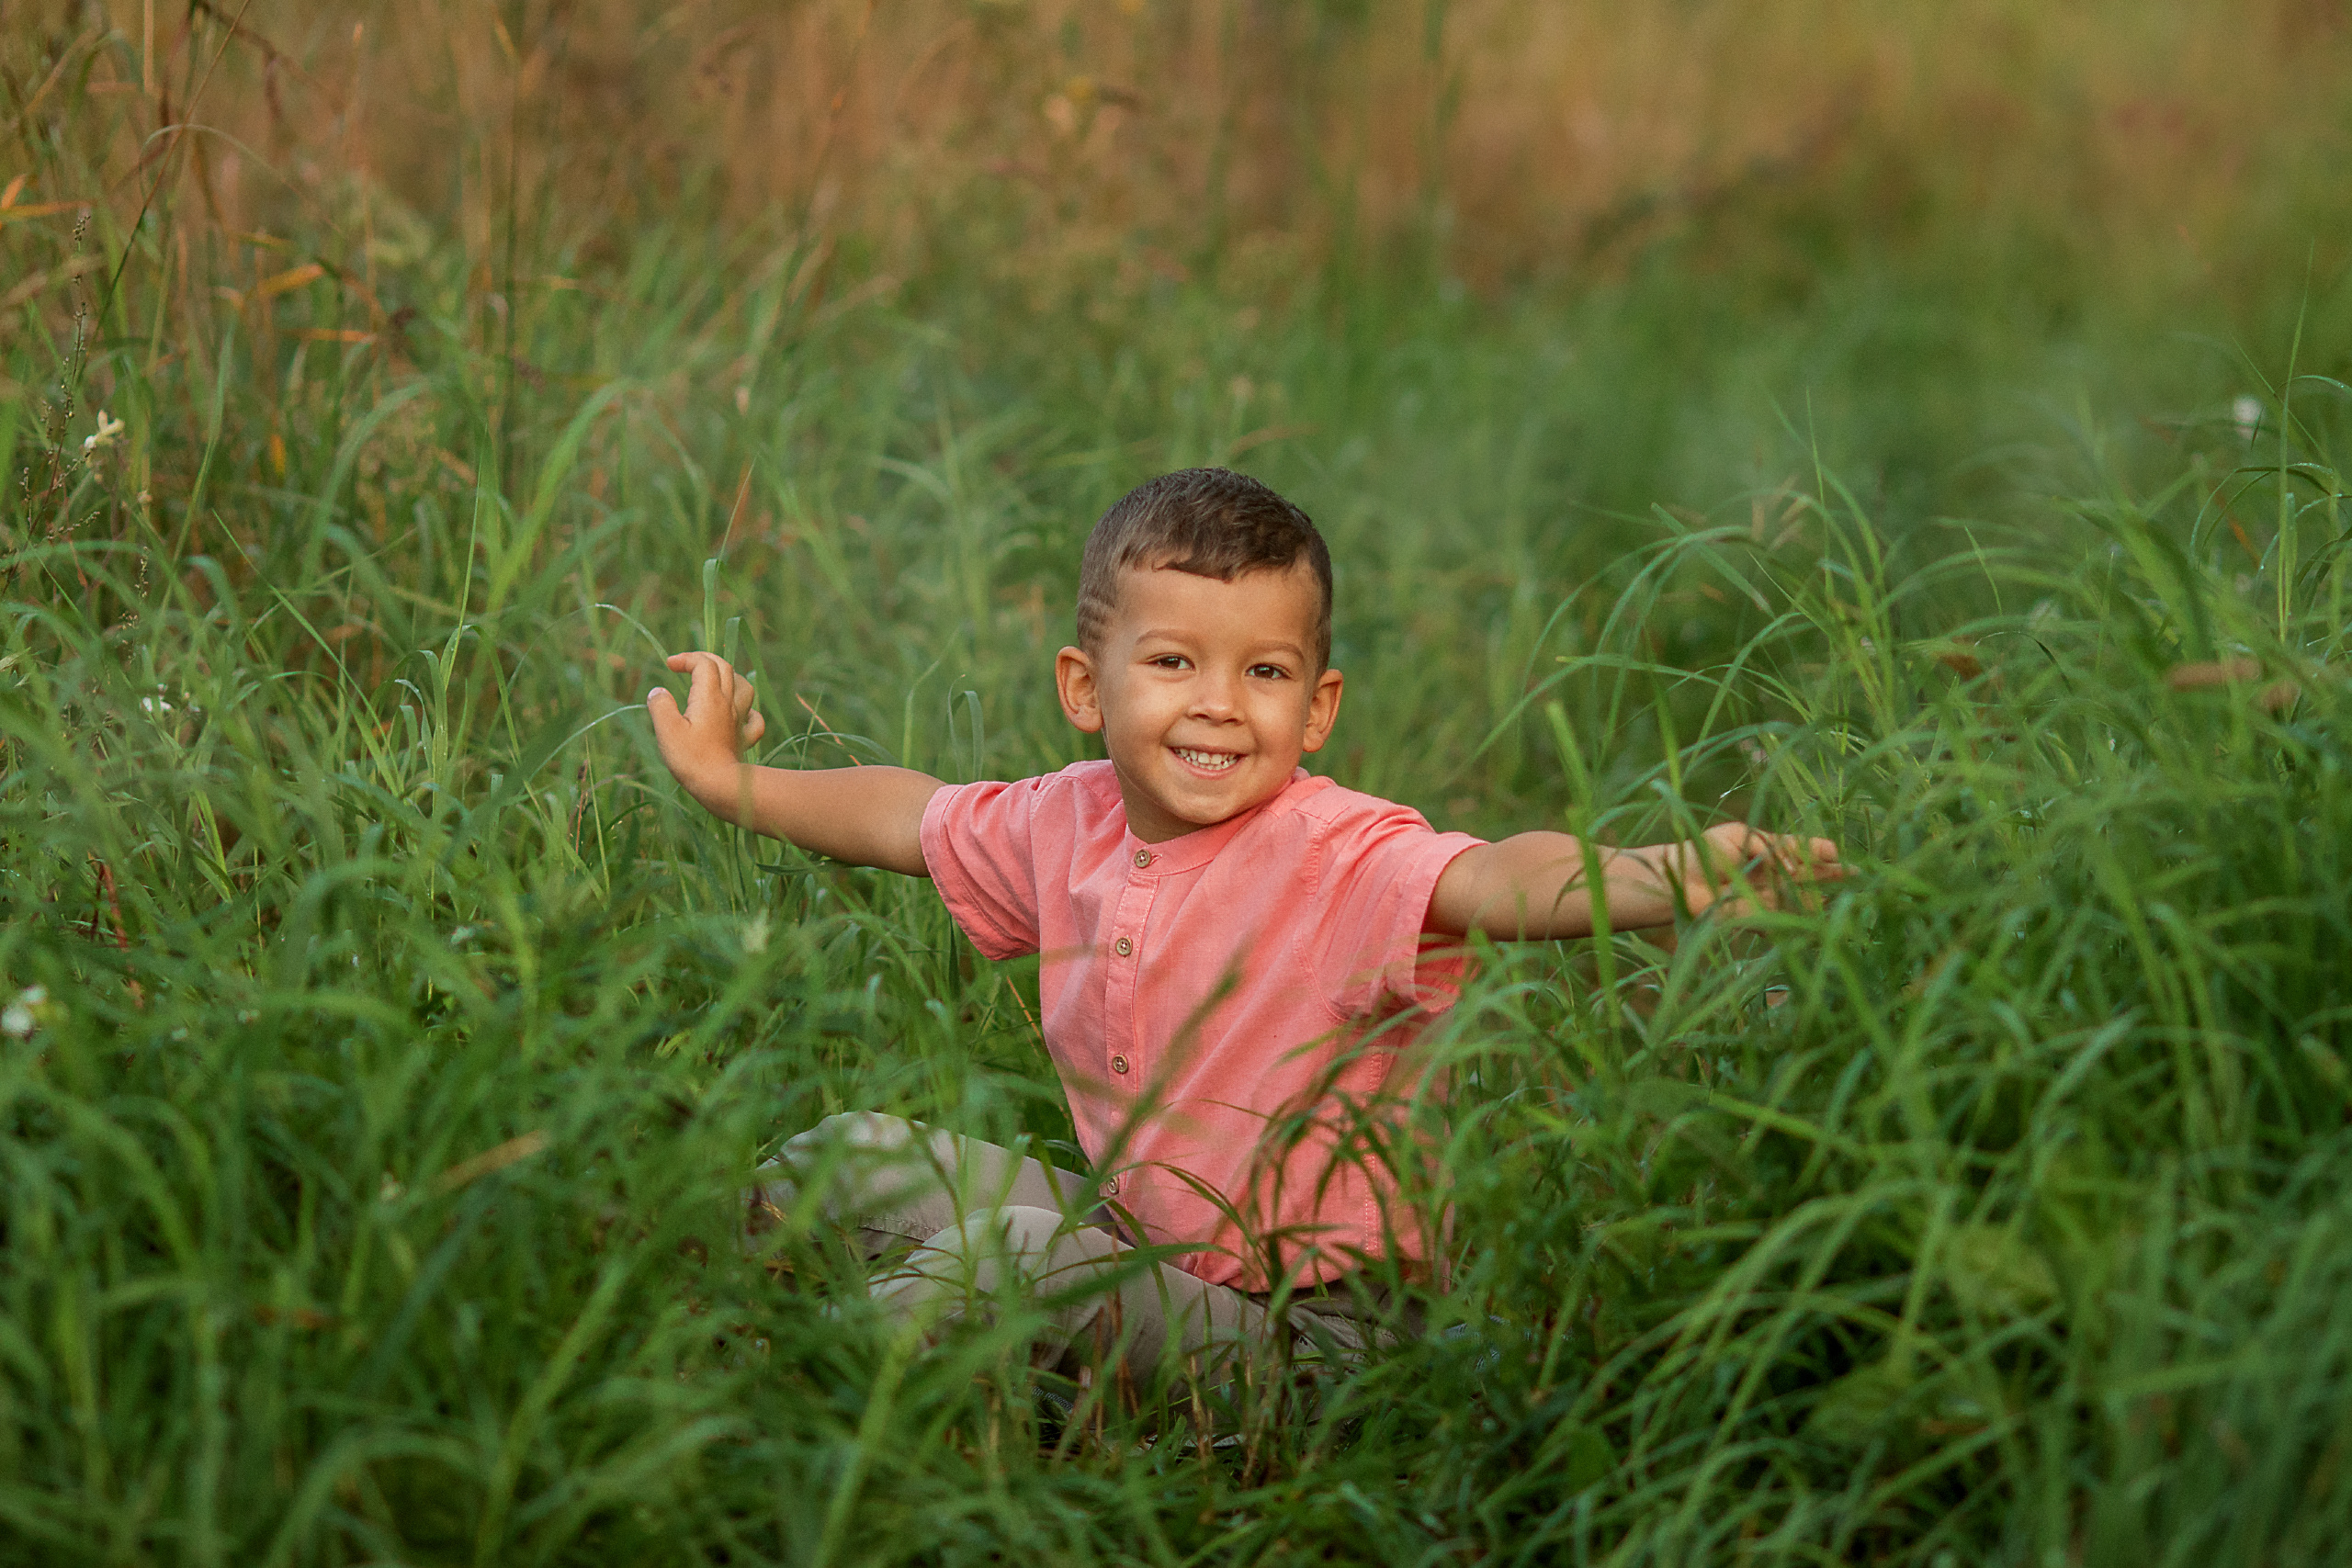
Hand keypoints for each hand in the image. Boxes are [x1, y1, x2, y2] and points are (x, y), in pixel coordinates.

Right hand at [647, 651, 765, 794]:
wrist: (720, 785)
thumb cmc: (691, 758)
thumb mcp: (666, 730)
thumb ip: (660, 705)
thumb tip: (658, 692)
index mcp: (709, 697)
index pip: (703, 664)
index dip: (687, 658)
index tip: (670, 664)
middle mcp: (728, 704)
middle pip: (725, 668)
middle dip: (706, 659)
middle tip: (688, 664)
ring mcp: (739, 721)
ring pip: (745, 688)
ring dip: (731, 678)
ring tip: (716, 681)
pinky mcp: (744, 739)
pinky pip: (754, 719)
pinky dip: (748, 711)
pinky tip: (740, 714)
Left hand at [1648, 822, 1844, 918]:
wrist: (1677, 879)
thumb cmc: (1703, 850)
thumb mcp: (1739, 836)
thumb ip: (1769, 847)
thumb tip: (1794, 868)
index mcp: (1769, 849)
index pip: (1804, 849)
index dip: (1822, 850)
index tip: (1838, 852)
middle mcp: (1773, 875)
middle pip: (1811, 876)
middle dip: (1835, 877)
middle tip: (1862, 878)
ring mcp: (1767, 897)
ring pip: (1803, 900)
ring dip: (1826, 901)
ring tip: (1851, 901)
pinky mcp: (1758, 918)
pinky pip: (1785, 922)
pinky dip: (1802, 925)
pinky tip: (1822, 925)